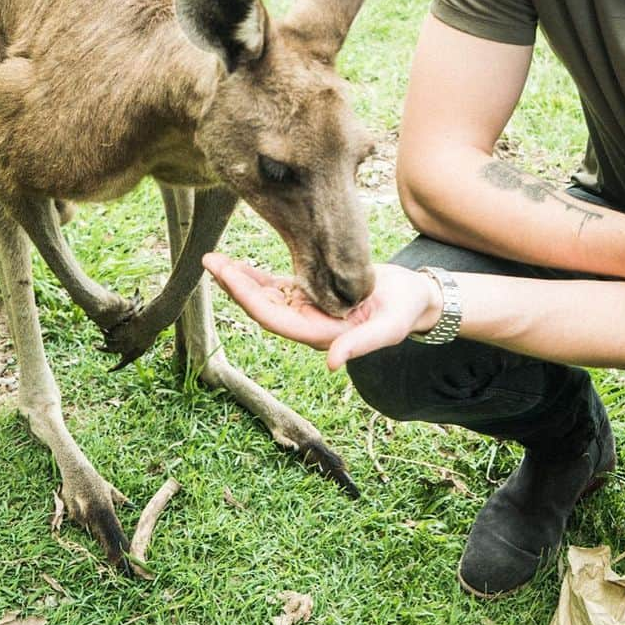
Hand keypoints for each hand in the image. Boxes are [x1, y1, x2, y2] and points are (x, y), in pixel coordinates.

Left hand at [201, 256, 439, 369]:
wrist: (413, 299)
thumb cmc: (404, 313)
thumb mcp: (388, 329)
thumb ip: (360, 345)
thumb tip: (330, 364)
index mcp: (319, 333)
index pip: (274, 318)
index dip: (249, 299)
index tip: (228, 277)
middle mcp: (307, 322)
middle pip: (262, 306)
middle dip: (234, 285)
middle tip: (210, 261)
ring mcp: (307, 308)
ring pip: (265, 296)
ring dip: (240, 280)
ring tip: (215, 260)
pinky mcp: (312, 293)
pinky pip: (278, 287)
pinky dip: (257, 277)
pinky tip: (239, 264)